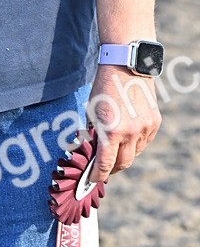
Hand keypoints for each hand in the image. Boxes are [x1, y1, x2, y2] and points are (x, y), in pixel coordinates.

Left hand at [87, 65, 160, 182]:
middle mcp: (131, 133)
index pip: (104, 165)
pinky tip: (127, 139)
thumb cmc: (103, 89)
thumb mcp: (91, 113)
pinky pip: (144, 142)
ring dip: (124, 156)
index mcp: (111, 132)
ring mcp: (145, 128)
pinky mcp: (155, 122)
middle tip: (104, 169)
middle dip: (111, 169)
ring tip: (115, 150)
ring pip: (135, 154)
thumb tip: (92, 153)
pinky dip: (135, 145)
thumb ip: (94, 135)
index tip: (92, 179)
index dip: (97, 176)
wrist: (126, 67)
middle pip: (122, 164)